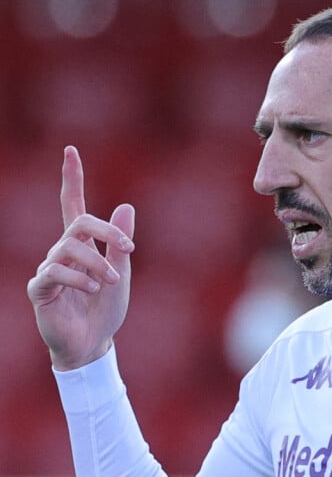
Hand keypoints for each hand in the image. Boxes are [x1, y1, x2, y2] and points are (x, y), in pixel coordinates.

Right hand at [28, 146, 135, 369]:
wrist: (94, 343)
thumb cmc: (107, 308)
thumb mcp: (121, 271)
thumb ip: (120, 242)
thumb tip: (126, 206)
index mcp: (83, 244)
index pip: (72, 204)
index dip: (71, 178)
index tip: (70, 151)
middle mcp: (63, 251)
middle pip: (79, 220)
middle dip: (106, 231)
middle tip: (128, 249)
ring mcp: (49, 268)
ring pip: (69, 247)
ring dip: (97, 263)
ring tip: (110, 282)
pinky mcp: (40, 288)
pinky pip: (55, 271)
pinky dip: (80, 279)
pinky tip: (93, 290)